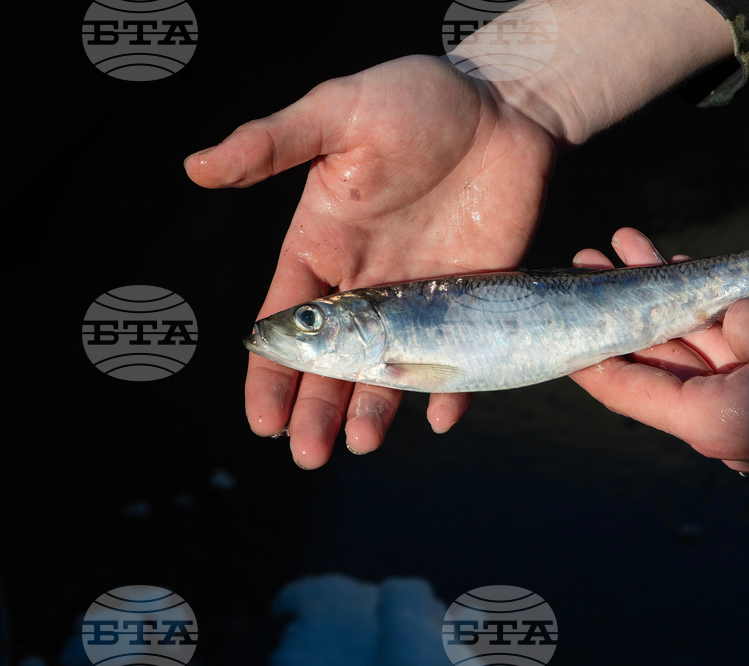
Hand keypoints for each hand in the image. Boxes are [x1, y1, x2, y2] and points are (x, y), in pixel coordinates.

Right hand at [186, 55, 555, 467]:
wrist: (501, 104)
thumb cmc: (414, 98)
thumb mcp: (337, 113)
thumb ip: (272, 143)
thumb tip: (196, 167)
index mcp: (325, 242)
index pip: (288, 320)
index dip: (272, 369)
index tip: (262, 417)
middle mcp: (368, 279)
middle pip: (335, 357)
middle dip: (317, 405)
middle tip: (308, 453)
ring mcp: (422, 294)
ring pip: (392, 364)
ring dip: (374, 407)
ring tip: (360, 444)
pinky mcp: (473, 296)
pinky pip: (461, 353)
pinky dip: (452, 388)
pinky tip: (440, 418)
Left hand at [570, 229, 748, 488]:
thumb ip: (738, 317)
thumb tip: (719, 314)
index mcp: (713, 419)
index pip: (624, 386)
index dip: (584, 348)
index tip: (555, 313)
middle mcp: (720, 421)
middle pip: (654, 361)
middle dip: (622, 304)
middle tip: (588, 257)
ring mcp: (748, 411)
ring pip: (691, 348)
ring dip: (664, 296)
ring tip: (626, 246)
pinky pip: (730, 352)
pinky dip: (710, 312)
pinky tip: (686, 267)